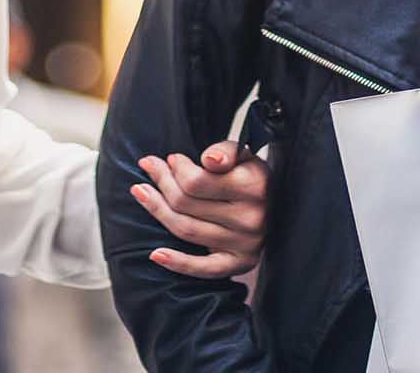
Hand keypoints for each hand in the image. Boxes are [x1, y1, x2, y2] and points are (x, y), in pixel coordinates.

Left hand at [130, 140, 268, 278]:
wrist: (278, 204)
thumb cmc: (251, 176)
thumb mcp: (244, 155)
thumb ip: (227, 150)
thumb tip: (209, 159)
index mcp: (254, 186)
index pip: (197, 181)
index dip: (177, 168)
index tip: (171, 159)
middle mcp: (251, 218)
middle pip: (186, 204)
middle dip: (162, 182)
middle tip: (150, 167)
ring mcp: (246, 244)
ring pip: (186, 229)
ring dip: (157, 210)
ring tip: (141, 192)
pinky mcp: (240, 263)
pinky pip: (204, 269)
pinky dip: (177, 263)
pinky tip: (155, 253)